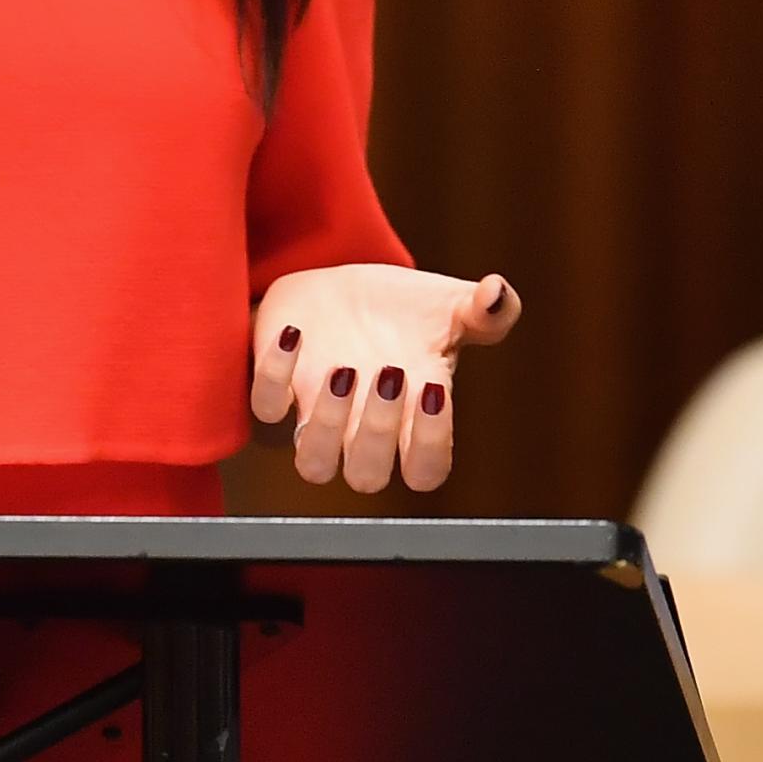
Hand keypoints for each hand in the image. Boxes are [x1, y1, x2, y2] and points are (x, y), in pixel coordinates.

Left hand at [248, 264, 520, 494]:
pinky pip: (263, 407)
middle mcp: (362, 426)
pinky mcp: (276, 385)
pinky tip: (296, 333)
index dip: (431, 447)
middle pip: (366, 475)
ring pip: (313, 464)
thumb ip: (486, 311)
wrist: (337, 285)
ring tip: (342, 369)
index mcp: (413, 415)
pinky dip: (273, 375)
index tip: (433, 389)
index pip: (425, 471)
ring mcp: (317, 412)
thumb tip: (498, 294)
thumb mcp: (449, 304)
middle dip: (377, 432)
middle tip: (387, 371)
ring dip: (327, 423)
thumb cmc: (402, 309)